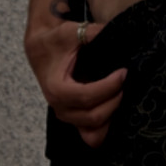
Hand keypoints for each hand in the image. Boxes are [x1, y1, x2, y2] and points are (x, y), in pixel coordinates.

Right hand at [25, 21, 125, 147]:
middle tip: (125, 82)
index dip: (109, 87)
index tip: (123, 73)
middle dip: (114, 101)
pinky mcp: (73, 119)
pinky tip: (114, 106)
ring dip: (111, 117)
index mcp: (56, 89)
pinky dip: (105, 127)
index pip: (87, 96)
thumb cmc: (54, 41)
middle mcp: (60, 108)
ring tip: (120, 94)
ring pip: (94, 132)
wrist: (40, 49)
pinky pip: (91, 135)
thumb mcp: (70, 31)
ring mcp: (66, 116)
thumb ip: (91, 32)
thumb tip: (116, 31)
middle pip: (94, 117)